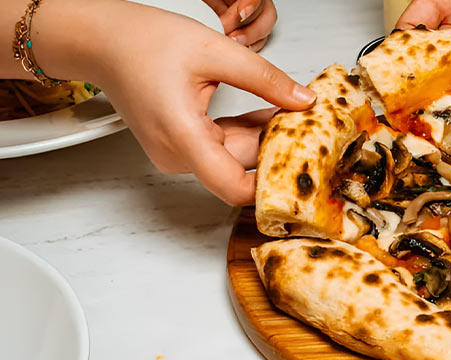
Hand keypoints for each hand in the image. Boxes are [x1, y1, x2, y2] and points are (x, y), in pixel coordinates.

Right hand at [34, 0, 313, 205]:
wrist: (100, 39)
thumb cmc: (140, 42)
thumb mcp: (214, 51)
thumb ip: (265, 79)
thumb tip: (303, 101)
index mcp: (183, 137)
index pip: (235, 188)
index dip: (271, 184)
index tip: (300, 169)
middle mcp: (177, 155)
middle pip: (241, 168)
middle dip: (276, 149)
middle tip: (310, 127)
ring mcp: (177, 154)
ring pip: (234, 157)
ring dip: (264, 138)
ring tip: (293, 113)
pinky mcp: (179, 146)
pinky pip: (222, 147)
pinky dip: (246, 132)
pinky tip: (269, 111)